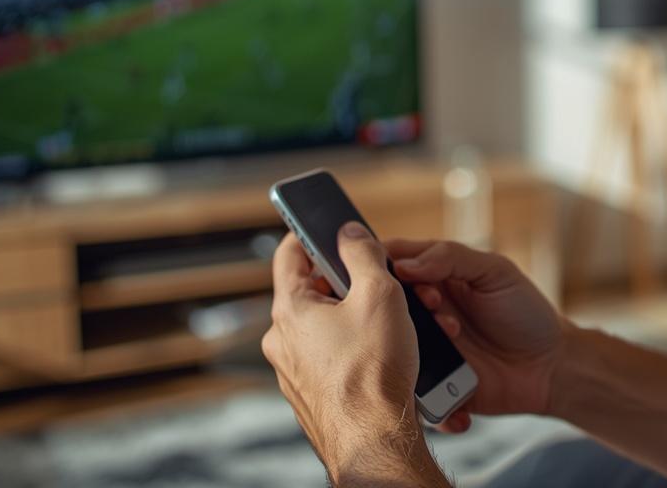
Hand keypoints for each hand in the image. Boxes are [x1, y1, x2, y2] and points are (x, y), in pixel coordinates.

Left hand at [262, 224, 447, 486]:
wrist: (374, 439)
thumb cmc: (374, 371)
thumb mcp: (379, 294)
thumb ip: (363, 254)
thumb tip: (350, 232)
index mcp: (290, 308)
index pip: (289, 253)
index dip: (310, 233)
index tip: (330, 227)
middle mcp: (282, 340)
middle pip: (309, 291)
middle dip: (342, 281)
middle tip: (376, 281)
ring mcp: (293, 371)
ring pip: (320, 327)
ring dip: (348, 317)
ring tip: (385, 324)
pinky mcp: (310, 395)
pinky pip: (327, 359)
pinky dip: (350, 350)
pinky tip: (379, 357)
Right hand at [386, 238, 569, 432]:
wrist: (552, 366)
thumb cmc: (526, 312)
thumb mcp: (495, 272)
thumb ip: (451, 258)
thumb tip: (405, 264)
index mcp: (435, 279)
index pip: (393, 264)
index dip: (384, 265)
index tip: (396, 271)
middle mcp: (424, 314)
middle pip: (384, 308)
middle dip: (401, 305)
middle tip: (435, 305)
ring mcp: (426, 351)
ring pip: (393, 349)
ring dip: (414, 343)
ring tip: (453, 335)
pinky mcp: (432, 386)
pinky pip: (413, 392)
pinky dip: (427, 390)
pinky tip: (455, 378)